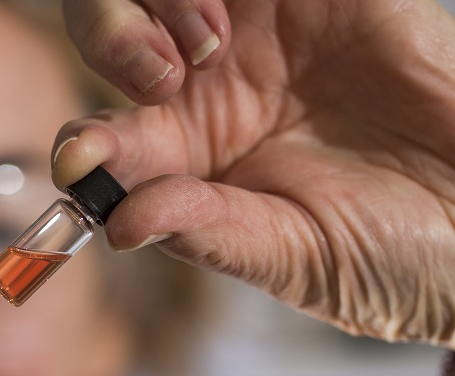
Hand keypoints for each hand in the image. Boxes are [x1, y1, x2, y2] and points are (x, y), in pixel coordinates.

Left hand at [54, 0, 454, 347]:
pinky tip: (227, 6)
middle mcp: (203, 88)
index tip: (86, 153)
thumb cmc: (388, 249)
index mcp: (183, 158)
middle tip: (158, 73)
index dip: (85, 141)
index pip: (104, 137)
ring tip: (207, 43)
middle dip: (109, 38)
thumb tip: (120, 224)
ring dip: (158, 0)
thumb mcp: (293, 252)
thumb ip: (209, 231)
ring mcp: (253, 31)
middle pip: (110, 34)